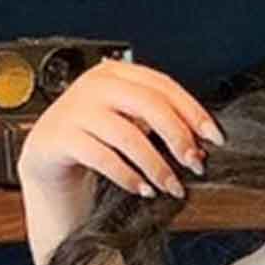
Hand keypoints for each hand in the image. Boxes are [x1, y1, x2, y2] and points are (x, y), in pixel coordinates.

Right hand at [16, 58, 224, 203]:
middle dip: (178, 137)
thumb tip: (199, 147)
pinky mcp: (59, 137)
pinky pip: (101, 157)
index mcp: (117, 74)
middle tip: (195, 164)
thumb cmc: (95, 141)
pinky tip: (141, 189)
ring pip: (127, 134)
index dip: (193, 111)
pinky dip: (127, 176)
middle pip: (148, 104)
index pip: (163, 86)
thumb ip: (160, 127)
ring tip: (170, 186)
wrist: (50, 159)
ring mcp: (74, 109)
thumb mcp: (130, 126)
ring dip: (156, 165)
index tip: (215, 138)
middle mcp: (95, 86)